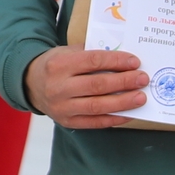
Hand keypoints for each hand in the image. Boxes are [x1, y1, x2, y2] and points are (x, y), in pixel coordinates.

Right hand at [24, 47, 148, 128]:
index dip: (116, 61)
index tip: (135, 62)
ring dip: (123, 102)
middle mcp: (59, 87)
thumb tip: (122, 59)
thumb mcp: (67, 52)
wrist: (31, 84)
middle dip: (124, 82)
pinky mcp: (67, 121)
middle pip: (97, 84)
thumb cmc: (56, 66)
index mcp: (59, 64)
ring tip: (141, 98)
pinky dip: (114, 119)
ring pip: (97, 106)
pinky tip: (128, 114)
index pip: (93, 61)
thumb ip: (90, 54)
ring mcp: (62, 107)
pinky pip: (95, 122)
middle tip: (143, 79)